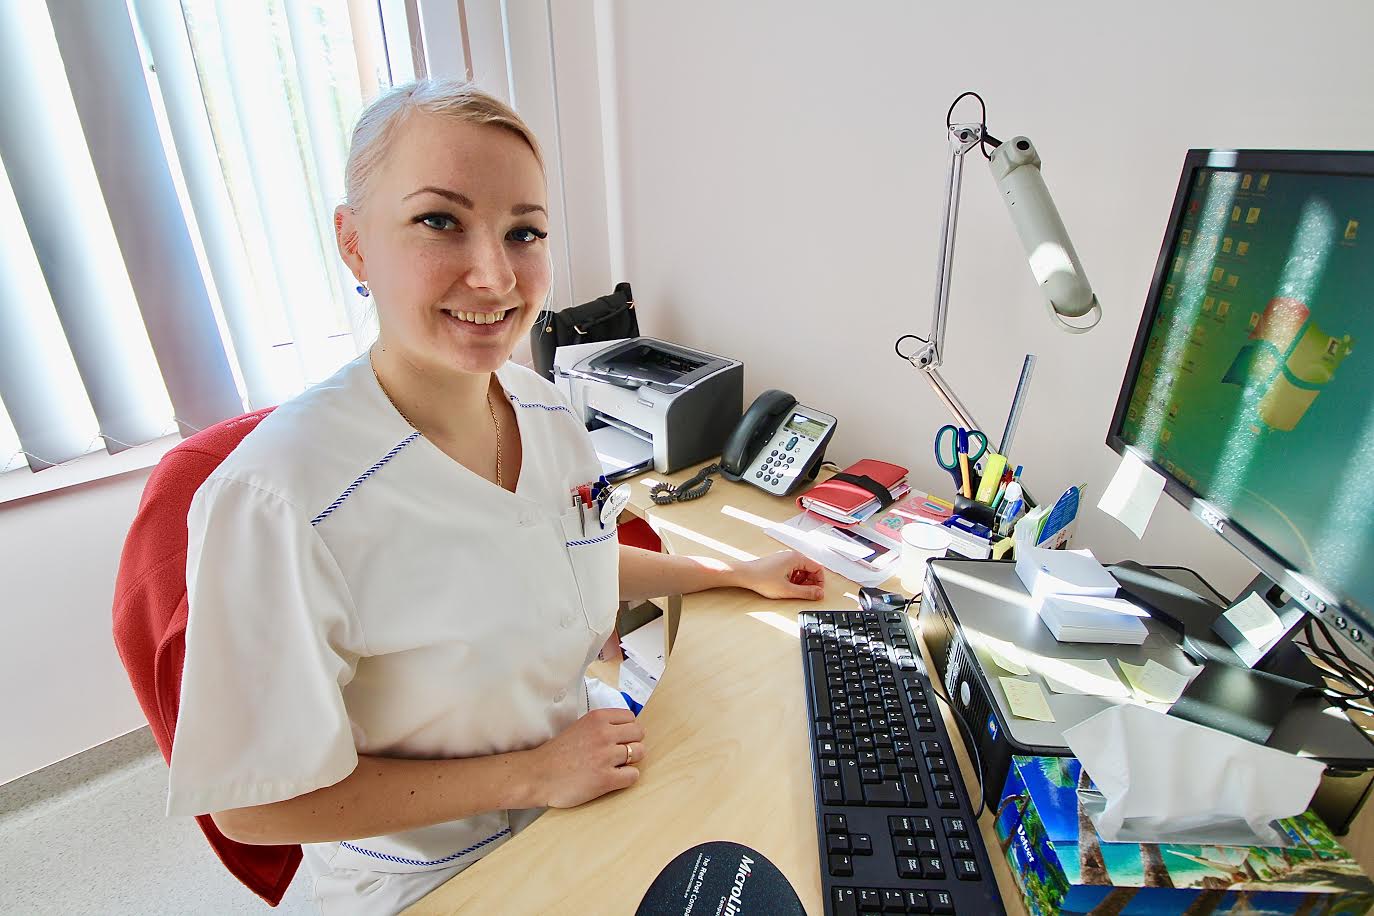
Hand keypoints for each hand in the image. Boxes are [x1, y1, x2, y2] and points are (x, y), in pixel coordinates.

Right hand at [530, 708, 645, 807]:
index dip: (627, 729)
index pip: (631, 718)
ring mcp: (606, 756)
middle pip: (639, 734)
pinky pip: (633, 775)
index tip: (620, 738)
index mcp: (597, 718)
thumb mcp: (580, 727)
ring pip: (640, 753)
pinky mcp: (606, 779)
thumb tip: (626, 729)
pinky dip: (627, 777)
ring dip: (631, 760)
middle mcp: (604, 734)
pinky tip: (614, 778)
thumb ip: (601, 725)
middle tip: (620, 753)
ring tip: (616, 765)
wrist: (538, 775)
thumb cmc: (557, 754)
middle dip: (632, 743)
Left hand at [734, 550, 825, 599]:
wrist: (744, 575)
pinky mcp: (779, 563)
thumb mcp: (787, 590)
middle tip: (805, 594)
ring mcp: (785, 558)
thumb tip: (819, 594)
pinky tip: (786, 587)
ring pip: (801, 571)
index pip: (818, 568)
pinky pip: (793, 571)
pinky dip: (793, 579)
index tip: (816, 592)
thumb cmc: (761, 579)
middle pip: (810, 569)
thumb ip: (806, 593)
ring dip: (801, 582)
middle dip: (810, 582)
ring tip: (792, 590)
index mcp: (796, 558)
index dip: (820, 582)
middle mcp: (791, 555)